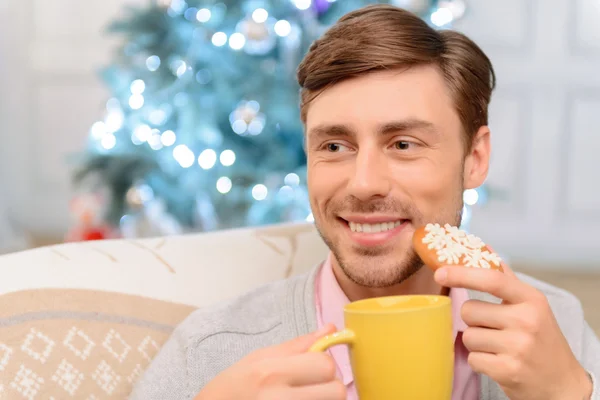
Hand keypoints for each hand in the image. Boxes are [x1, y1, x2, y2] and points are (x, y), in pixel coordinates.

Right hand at [194, 324, 345, 399]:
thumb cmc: (233, 386)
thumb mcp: (259, 358)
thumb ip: (297, 345)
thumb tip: (331, 329)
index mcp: (272, 372)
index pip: (325, 365)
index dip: (325, 365)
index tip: (313, 368)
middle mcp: (279, 399)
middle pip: (336, 391)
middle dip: (330, 387)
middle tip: (313, 387)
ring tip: (305, 396)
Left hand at [434, 262, 592, 399]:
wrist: (561, 382)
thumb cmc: (541, 339)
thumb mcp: (531, 304)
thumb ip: (505, 277)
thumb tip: (484, 246)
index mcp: (531, 299)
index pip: (491, 279)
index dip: (462, 274)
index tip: (439, 272)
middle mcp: (526, 320)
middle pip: (469, 310)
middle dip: (473, 320)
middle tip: (493, 328)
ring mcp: (518, 347)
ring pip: (467, 336)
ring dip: (477, 343)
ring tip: (498, 347)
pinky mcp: (508, 370)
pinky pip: (472, 359)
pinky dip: (480, 362)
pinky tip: (499, 362)